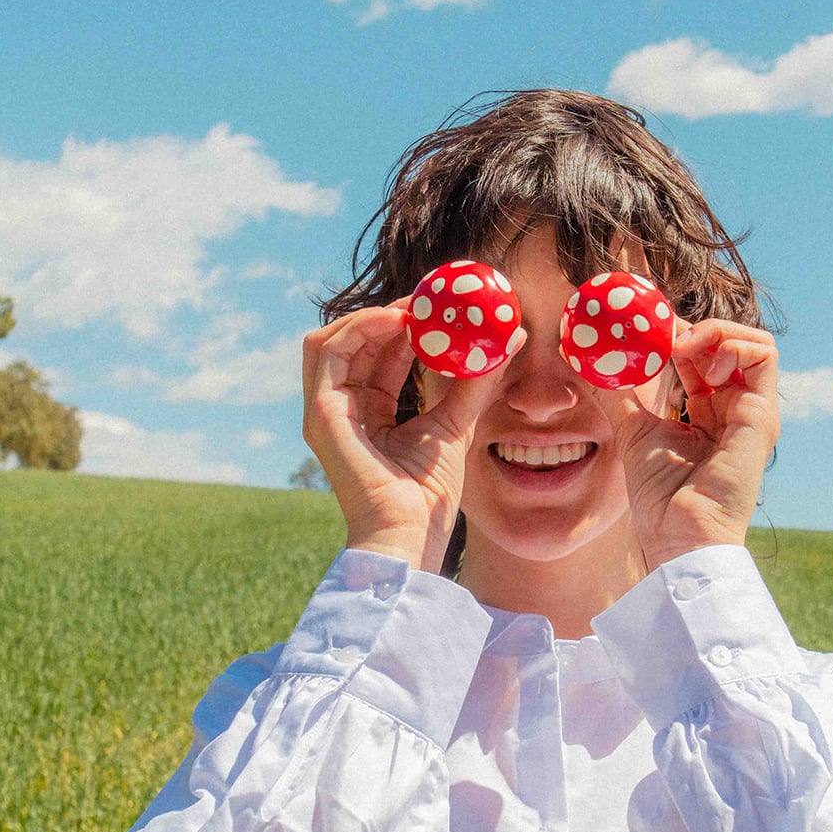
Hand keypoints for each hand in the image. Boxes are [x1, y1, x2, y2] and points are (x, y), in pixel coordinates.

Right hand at [302, 302, 523, 571]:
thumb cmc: (430, 494)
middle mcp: (343, 409)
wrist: (410, 532)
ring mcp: (327, 411)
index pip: (382, 357)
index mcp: (370, 415)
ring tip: (413, 309)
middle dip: (390, 315)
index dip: (406, 327)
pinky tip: (396, 321)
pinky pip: (326, 351)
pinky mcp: (319, 412)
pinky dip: (358, 328)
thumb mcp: (458, 423)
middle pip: (357, 344)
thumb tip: (513, 337)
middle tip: (428, 299)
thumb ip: (477, 380)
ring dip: (372, 316)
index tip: (439, 309)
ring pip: (334, 340)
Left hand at [597, 318, 780, 568]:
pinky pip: (763, 356)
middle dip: (696, 328)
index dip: (679, 336)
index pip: (705, 356)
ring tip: (682, 350)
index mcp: (710, 413)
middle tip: (663, 335)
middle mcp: (736, 409)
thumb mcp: (633, 430)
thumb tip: (589, 364)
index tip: (647, 332)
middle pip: (731, 344)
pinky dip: (731, 344)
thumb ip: (618, 395)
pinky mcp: (762, 415)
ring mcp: (754, 412)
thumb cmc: (660, 496)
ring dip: (717, 332)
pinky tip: (700, 365)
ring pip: (754, 342)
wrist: (679, 534)